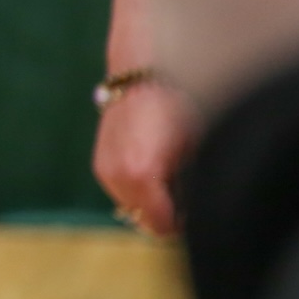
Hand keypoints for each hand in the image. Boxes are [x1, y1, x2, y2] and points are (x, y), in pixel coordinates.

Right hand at [94, 77, 195, 237]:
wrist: (144, 72)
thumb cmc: (180, 105)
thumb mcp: (197, 148)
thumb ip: (192, 187)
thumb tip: (198, 211)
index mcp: (140, 174)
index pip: (161, 226)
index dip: (183, 222)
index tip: (199, 209)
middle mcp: (115, 176)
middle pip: (143, 218)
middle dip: (165, 211)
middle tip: (188, 190)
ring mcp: (104, 169)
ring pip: (131, 204)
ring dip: (150, 198)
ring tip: (172, 171)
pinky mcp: (100, 161)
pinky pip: (122, 189)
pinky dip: (138, 185)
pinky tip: (154, 162)